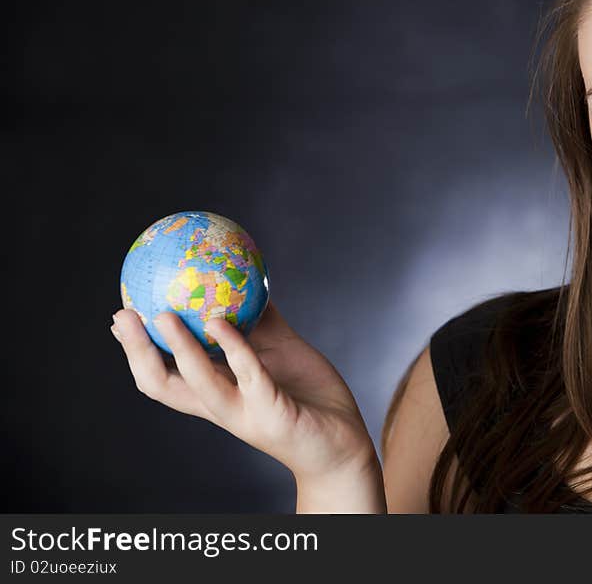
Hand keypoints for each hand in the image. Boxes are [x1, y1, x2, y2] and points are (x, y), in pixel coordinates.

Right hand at [111, 300, 380, 491]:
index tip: (120, 318)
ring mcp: (243, 413)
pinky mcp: (271, 414)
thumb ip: (258, 323)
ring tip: (161, 316)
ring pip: (197, 383)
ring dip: (177, 349)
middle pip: (161, 386)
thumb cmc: (308, 396)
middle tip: (122, 317)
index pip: (162, 377)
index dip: (136, 351)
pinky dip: (233, 348)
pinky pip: (250, 376)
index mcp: (215, 394)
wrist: (344, 440)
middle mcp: (220, 407)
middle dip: (137, 353)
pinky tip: (221, 322)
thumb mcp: (279, 351)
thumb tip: (243, 278)